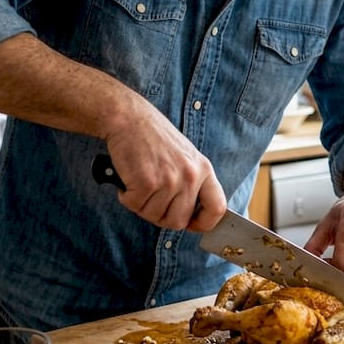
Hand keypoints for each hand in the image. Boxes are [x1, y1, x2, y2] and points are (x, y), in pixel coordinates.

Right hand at [102, 109, 225, 232]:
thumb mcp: (185, 156)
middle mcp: (190, 176)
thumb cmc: (153, 137)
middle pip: (179, 221)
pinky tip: (128, 179)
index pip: (217, 207)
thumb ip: (191, 182)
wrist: (130, 118)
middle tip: (150, 201)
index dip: (204, 223)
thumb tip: (189, 215)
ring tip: (138, 183)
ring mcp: (169, 180)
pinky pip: (135, 206)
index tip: (191, 225)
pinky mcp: (147, 182)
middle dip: (161, 216)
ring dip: (141, 205)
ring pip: (154, 216)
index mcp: (203, 169)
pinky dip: (127, 197)